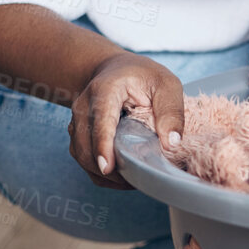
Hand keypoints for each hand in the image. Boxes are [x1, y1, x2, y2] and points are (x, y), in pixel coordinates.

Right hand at [70, 52, 182, 188]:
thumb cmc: (141, 76)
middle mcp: (83, 107)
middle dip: (108, 167)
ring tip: (133, 178)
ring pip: (82, 156)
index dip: (103, 145)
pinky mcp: (78, 136)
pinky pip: (84, 161)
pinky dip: (101, 174)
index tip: (107, 167)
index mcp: (105, 90)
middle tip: (137, 177)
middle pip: (85, 144)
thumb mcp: (165, 84)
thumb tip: (171, 144)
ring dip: (104, 174)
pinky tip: (122, 177)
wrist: (112, 69)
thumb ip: (171, 111)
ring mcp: (76, 123)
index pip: (100, 121)